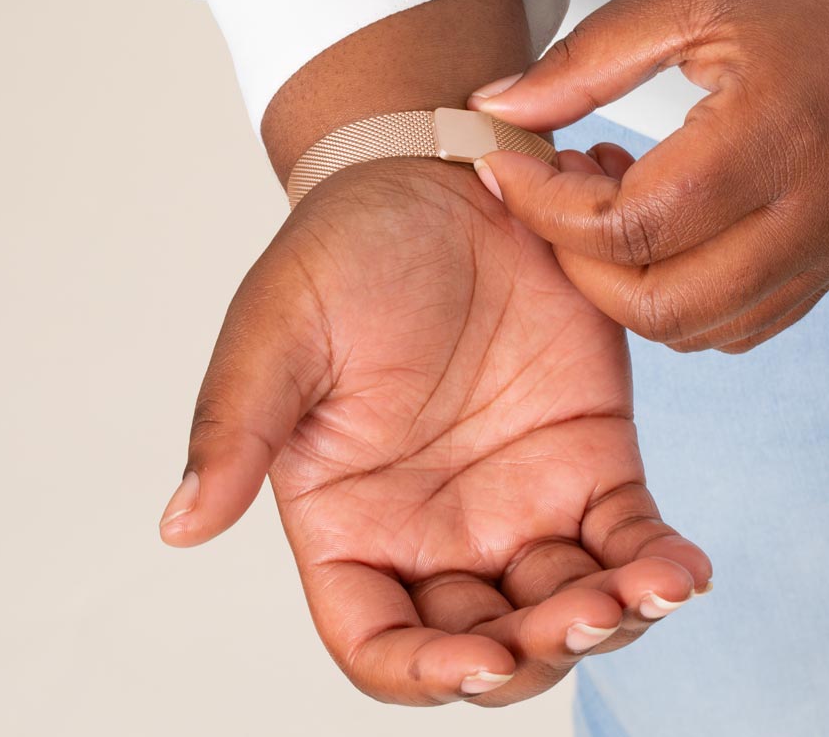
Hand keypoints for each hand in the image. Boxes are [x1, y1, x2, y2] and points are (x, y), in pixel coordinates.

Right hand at [158, 159, 710, 705]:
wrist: (433, 185)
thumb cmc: (341, 254)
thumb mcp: (274, 333)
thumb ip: (235, 429)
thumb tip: (178, 525)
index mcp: (348, 517)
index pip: (376, 639)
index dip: (423, 672)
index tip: (476, 658)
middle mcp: (432, 525)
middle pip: (486, 643)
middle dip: (536, 655)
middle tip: (580, 615)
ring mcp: (516, 497)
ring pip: (568, 607)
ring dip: (610, 623)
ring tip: (643, 591)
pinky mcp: (586, 455)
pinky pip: (628, 537)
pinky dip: (658, 567)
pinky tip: (678, 566)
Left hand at [470, 0, 828, 352]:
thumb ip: (585, 62)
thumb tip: (502, 109)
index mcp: (772, 139)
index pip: (623, 226)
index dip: (541, 207)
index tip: (505, 168)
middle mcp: (810, 212)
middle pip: (659, 303)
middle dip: (578, 262)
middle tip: (554, 192)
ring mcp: (825, 244)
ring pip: (696, 324)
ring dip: (624, 284)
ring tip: (604, 200)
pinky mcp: (828, 254)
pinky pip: (739, 319)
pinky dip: (676, 295)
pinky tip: (657, 226)